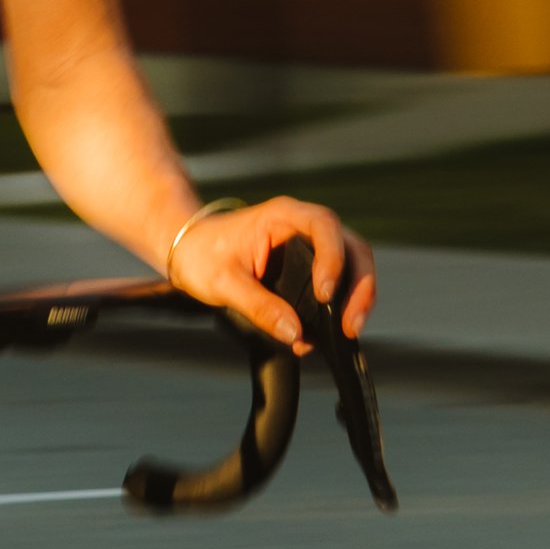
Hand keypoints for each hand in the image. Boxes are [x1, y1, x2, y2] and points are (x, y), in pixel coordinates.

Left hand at [163, 195, 374, 351]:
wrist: (189, 251)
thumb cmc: (202, 254)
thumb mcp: (224, 282)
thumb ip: (259, 307)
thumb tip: (294, 332)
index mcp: (283, 216)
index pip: (324, 227)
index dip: (333, 259)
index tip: (325, 294)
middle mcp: (303, 226)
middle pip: (351, 246)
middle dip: (359, 285)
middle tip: (351, 323)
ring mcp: (310, 245)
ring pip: (352, 264)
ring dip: (357, 296)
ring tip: (350, 329)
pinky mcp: (310, 266)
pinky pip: (338, 280)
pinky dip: (342, 304)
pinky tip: (333, 331)